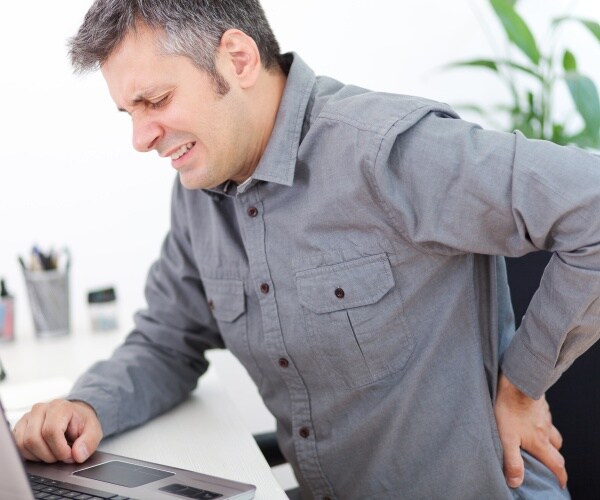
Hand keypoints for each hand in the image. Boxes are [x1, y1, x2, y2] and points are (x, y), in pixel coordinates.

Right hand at [13, 399, 102, 463]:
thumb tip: (77, 455)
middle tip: (61, 456)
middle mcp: (40, 409)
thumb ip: (89, 442)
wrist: (74, 416)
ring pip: (23, 444)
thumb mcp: (93, 431)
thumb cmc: (81, 423)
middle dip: (49, 455)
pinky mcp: (19, 427)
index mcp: (60, 407)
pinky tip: (42, 451)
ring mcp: (27, 418)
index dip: (60, 449)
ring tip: (53, 452)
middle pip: (34, 439)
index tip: (69, 455)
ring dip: (39, 456)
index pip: (51, 431)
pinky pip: (17, 446)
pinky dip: (29, 455)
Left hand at [494, 374, 565, 488]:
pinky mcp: (539, 403)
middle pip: (557, 449)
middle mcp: (546, 430)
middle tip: (548, 463)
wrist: (516, 381)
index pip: (556, 464)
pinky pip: (545, 416)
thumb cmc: (509, 408)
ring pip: (552, 431)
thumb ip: (512, 461)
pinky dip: (541, 422)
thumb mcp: (507, 438)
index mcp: (540, 442)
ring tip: (537, 441)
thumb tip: (516, 482)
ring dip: (549, 439)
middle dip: (554, 458)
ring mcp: (544, 415)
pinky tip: (529, 418)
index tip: (559, 483)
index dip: (560, 476)